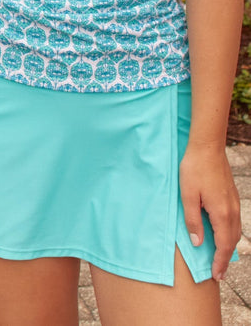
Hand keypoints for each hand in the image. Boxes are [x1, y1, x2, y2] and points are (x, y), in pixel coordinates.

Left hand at [179, 143, 240, 279]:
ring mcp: (234, 203)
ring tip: (221, 257)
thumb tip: (198, 242)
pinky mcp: (232, 196)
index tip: (216, 276)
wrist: (207, 146)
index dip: (219, 262)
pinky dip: (231, 234)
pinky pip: (235, 222)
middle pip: (232, 242)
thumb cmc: (194, 169)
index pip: (223, 246)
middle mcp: (232, 211)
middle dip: (225, 259)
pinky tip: (223, 234)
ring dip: (229, 247)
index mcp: (221, 214)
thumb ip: (193, 220)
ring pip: (235, 232)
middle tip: (219, 274)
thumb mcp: (187, 195)